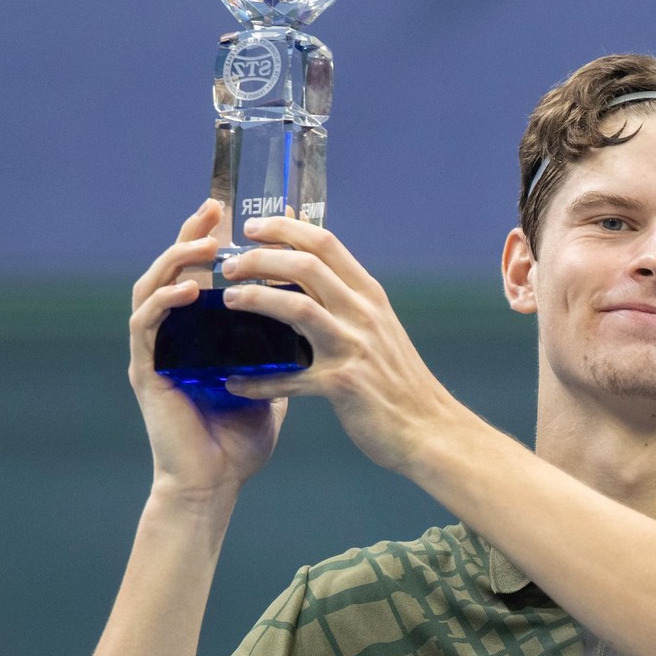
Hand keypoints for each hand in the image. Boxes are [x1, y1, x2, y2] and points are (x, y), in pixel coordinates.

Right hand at [129, 200, 286, 500]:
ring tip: (205, 243)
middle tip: (215, 209)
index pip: (206, 273)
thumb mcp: (272, 386)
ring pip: (153, 286)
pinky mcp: (146, 370)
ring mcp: (156, 350)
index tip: (247, 216)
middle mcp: (173, 335)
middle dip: (194, 234)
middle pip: (175, 268)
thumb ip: (282, 353)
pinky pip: (147, 324)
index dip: (220, 241)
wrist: (215, 486)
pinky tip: (192, 289)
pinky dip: (166, 300)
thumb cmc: (240, 441)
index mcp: (200, 334)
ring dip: (177, 258)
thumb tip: (317, 324)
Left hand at [214, 216, 459, 475]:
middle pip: (305, 265)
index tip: (252, 225)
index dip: (283, 228)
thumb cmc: (398, 380)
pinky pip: (290, 378)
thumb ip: (348, 300)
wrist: (428, 429)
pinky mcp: (342, 384)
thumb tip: (311, 272)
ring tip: (228, 299)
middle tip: (228, 264)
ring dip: (256, 298)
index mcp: (369, 295)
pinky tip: (235, 383)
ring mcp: (354, 347)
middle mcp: (363, 313)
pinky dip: (259, 381)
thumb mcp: (378, 328)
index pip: (324, 242)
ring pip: (297, 307)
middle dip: (259, 257)